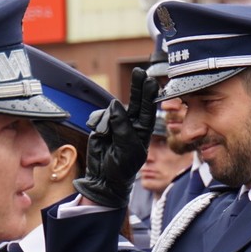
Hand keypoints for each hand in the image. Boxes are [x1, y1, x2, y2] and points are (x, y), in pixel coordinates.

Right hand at [74, 67, 157, 208]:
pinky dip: (99, 124)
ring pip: (113, 110)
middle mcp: (132, 125)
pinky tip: (100, 135)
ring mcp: (116, 124)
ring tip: (107, 137)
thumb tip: (116, 104)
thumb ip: (122, 128)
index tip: (151, 81)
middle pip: (136, 102)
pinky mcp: (102, 125)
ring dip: (110, 119)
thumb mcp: (126, 150)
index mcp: (143, 132)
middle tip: (140, 72)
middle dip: (138, 87)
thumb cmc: (121, 169)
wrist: (103, 179)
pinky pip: (100, 117)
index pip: (148, 110)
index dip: (149, 95)